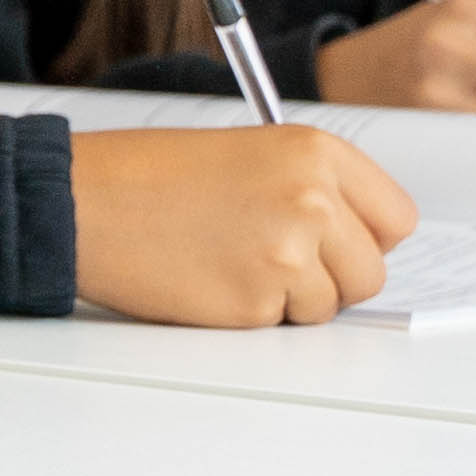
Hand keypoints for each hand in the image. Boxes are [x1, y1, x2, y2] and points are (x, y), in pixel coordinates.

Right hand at [69, 123, 418, 324]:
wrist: (79, 200)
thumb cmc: (145, 176)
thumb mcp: (247, 153)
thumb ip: (313, 188)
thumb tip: (356, 240)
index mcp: (315, 152)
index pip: (396, 219)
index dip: (365, 237)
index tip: (339, 241)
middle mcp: (312, 199)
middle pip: (370, 272)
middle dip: (331, 277)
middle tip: (273, 259)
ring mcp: (287, 254)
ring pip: (329, 306)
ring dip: (289, 298)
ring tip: (230, 261)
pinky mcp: (256, 301)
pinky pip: (280, 324)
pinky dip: (250, 312)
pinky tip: (209, 277)